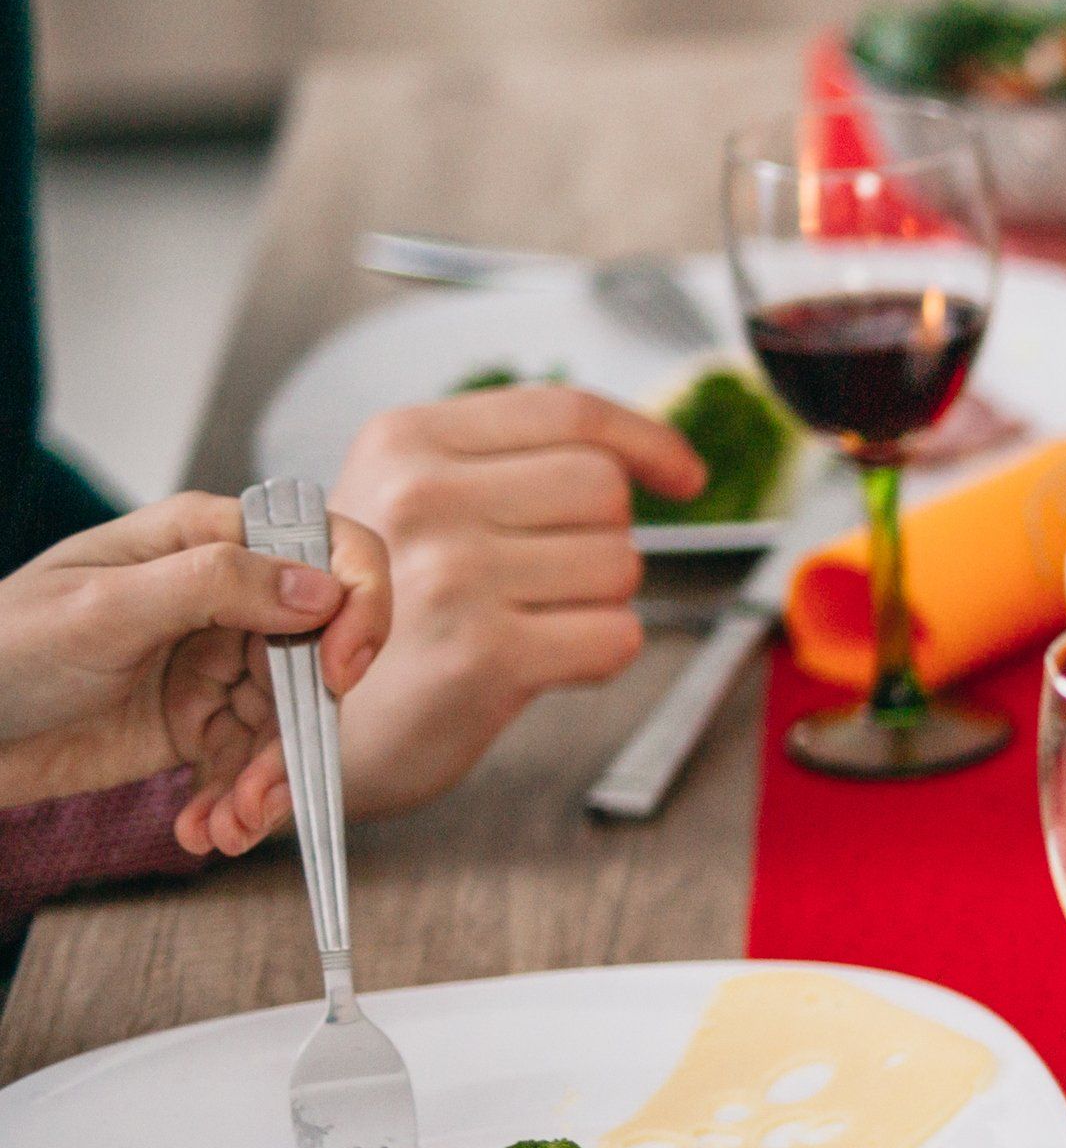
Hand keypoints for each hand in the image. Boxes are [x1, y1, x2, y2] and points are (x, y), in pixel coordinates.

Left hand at [0, 490, 390, 852]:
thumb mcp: (102, 609)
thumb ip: (213, 587)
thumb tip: (323, 589)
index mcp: (205, 541)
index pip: (327, 550)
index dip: (357, 605)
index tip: (340, 671)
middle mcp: (224, 599)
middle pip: (320, 656)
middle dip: (303, 733)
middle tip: (264, 790)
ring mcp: (215, 665)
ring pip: (293, 724)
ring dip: (269, 787)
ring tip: (224, 827)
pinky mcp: (199, 726)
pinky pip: (252, 767)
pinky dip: (237, 806)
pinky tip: (203, 830)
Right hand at [326, 386, 703, 814]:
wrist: (299, 735)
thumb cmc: (372, 619)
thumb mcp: (404, 505)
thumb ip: (499, 465)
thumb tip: (633, 455)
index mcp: (403, 441)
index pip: (567, 412)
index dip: (645, 440)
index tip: (684, 476)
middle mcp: (422, 496)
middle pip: (603, 488)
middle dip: (602, 536)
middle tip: (547, 578)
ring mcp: (452, 574)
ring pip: (619, 562)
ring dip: (598, 599)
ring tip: (526, 621)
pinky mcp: (485, 655)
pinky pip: (615, 637)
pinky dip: (597, 655)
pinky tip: (537, 663)